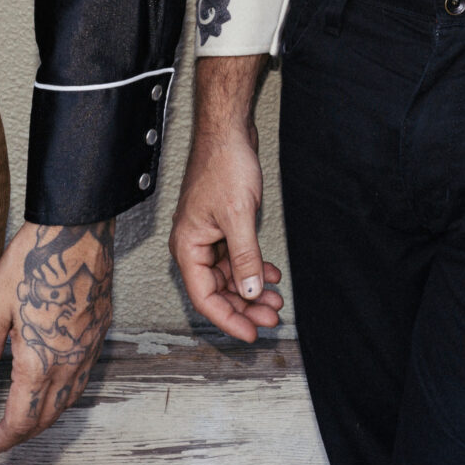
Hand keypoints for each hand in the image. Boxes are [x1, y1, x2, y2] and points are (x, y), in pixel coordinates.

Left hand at [0, 220, 113, 457]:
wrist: (78, 229)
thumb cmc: (34, 262)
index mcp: (40, 361)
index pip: (22, 418)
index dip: (5, 439)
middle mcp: (70, 361)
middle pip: (48, 415)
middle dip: (25, 433)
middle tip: (4, 439)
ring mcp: (89, 347)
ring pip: (70, 398)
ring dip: (47, 417)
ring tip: (27, 419)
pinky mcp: (101, 330)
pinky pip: (85, 375)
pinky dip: (68, 393)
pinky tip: (56, 385)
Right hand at [168, 54, 283, 341]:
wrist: (228, 131)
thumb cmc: (224, 166)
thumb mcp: (239, 217)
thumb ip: (244, 258)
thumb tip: (249, 292)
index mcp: (188, 246)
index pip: (204, 297)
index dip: (228, 318)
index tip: (251, 333)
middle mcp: (193, 245)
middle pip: (218, 289)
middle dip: (245, 305)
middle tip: (272, 316)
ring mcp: (208, 236)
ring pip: (229, 275)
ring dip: (252, 287)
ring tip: (276, 298)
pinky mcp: (222, 225)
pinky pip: (236, 257)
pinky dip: (254, 267)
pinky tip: (272, 273)